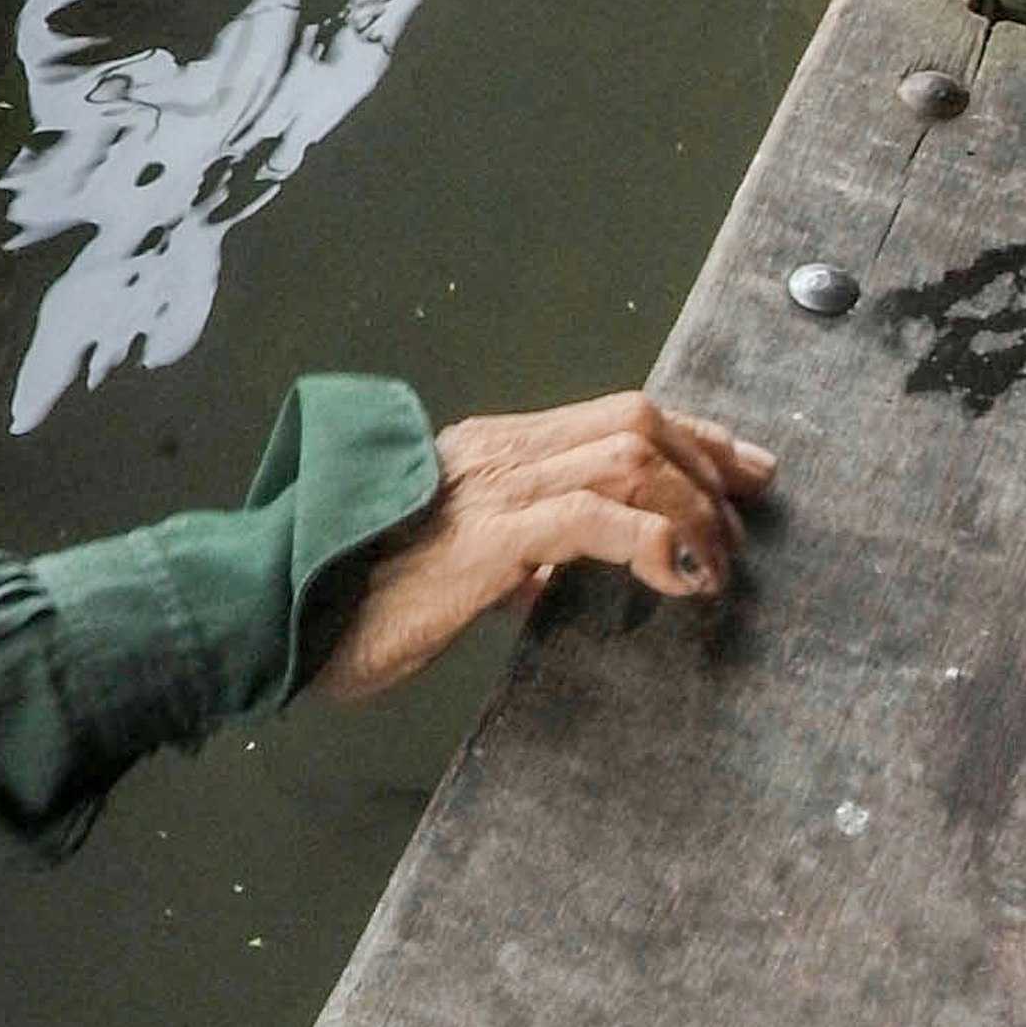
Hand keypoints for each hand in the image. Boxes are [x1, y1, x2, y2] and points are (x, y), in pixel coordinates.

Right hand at [315, 391, 776, 701]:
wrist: (280, 611)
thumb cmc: (355, 600)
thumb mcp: (452, 571)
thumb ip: (504, 560)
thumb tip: (550, 580)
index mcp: (488, 452)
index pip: (612, 415)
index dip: (693, 436)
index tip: (745, 472)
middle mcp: (496, 452)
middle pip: (635, 419)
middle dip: (709, 465)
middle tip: (746, 523)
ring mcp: (490, 487)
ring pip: (626, 455)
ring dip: (691, 508)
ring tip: (712, 565)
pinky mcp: (486, 535)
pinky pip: (591, 518)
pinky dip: (653, 541)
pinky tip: (679, 578)